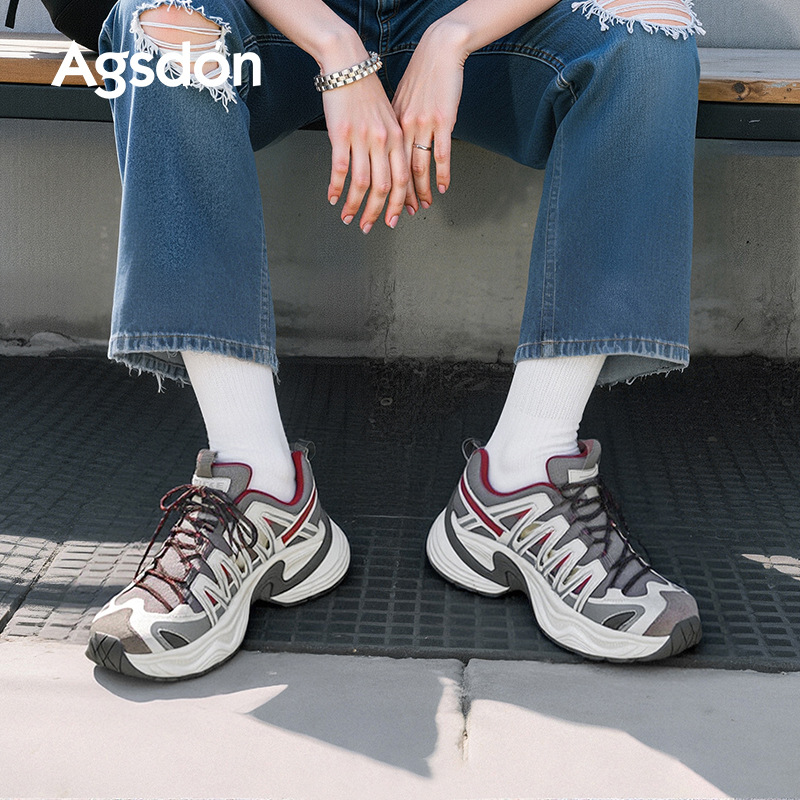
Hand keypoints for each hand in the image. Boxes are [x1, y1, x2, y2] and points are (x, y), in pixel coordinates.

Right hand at [323, 72, 408, 232]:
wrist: (347, 64)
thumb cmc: (366, 91)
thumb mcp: (388, 117)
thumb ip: (391, 143)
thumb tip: (391, 169)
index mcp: (396, 137)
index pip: (403, 179)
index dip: (399, 203)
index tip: (394, 219)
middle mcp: (382, 140)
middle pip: (384, 187)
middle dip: (377, 212)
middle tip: (369, 227)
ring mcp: (362, 138)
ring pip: (362, 183)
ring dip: (355, 206)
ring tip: (347, 217)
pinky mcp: (341, 134)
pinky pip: (340, 169)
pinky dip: (336, 187)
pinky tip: (332, 197)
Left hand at [392, 22, 467, 210]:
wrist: (438, 51)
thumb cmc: (421, 76)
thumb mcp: (400, 102)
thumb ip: (396, 126)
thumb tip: (393, 147)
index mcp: (391, 125)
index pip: (383, 166)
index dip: (381, 190)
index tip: (381, 207)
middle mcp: (403, 128)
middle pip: (397, 172)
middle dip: (395, 200)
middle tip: (394, 219)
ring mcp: (422, 125)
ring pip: (418, 167)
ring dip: (420, 192)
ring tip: (422, 206)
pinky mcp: (441, 120)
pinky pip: (440, 154)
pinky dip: (441, 174)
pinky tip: (441, 187)